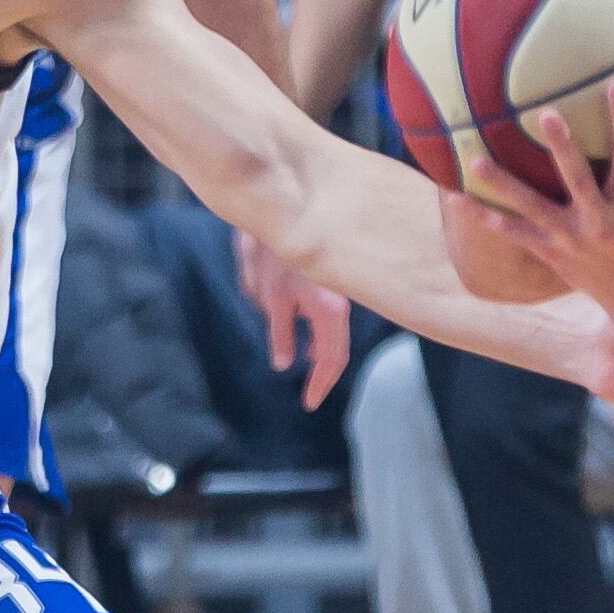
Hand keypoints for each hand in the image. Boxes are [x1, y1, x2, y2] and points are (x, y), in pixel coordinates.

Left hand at [237, 236, 352, 407]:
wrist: (281, 209)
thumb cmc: (273, 252)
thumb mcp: (272, 297)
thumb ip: (280, 333)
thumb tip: (284, 363)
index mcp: (330, 309)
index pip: (332, 357)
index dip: (320, 383)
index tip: (308, 403)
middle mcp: (342, 302)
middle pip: (338, 349)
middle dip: (323, 374)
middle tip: (308, 396)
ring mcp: (339, 292)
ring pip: (335, 333)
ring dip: (321, 354)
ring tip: (306, 371)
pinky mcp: (331, 283)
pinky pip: (330, 318)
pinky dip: (320, 335)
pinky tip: (307, 341)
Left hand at [459, 84, 613, 343]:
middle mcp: (600, 217)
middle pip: (578, 178)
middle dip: (562, 147)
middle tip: (544, 113)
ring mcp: (570, 236)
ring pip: (533, 207)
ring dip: (503, 184)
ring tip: (474, 160)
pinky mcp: (549, 251)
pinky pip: (513, 232)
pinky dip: (486, 218)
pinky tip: (458, 199)